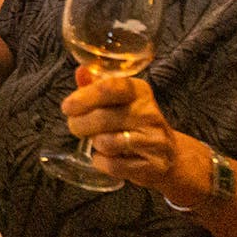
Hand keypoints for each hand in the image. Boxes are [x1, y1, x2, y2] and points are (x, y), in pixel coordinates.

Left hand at [61, 66, 180, 189]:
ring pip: (106, 143)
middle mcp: (150, 113)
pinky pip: (113, 165)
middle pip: (102, 118)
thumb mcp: (117, 100)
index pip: (109, 88)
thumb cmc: (132, 122)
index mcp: (139, 91)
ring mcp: (155, 140)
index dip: (83, 98)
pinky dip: (101, 163)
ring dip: (94, 144)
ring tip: (97, 141)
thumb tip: (81, 71)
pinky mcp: (154, 165)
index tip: (67, 107)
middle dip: (79, 124)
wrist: (168, 155)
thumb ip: (96, 85)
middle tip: (76, 127)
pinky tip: (105, 157)